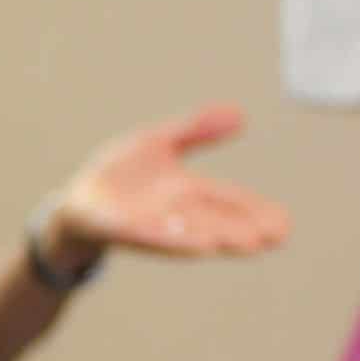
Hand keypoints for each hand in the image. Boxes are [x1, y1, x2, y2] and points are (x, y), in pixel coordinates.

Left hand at [47, 104, 290, 269]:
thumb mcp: (158, 142)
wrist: (75, 200)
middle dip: (245, 229)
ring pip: (188, 233)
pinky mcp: (120, 230)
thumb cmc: (119, 175)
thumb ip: (195, 130)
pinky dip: (173, 239)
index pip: (230, 201)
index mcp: (188, 193)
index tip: (284, 224)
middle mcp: (175, 214)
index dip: (257, 211)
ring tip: (246, 243)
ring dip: (217, 237)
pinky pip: (149, 235)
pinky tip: (198, 246)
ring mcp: (149, 225)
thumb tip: (240, 114)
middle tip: (276, 237)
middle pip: (217, 221)